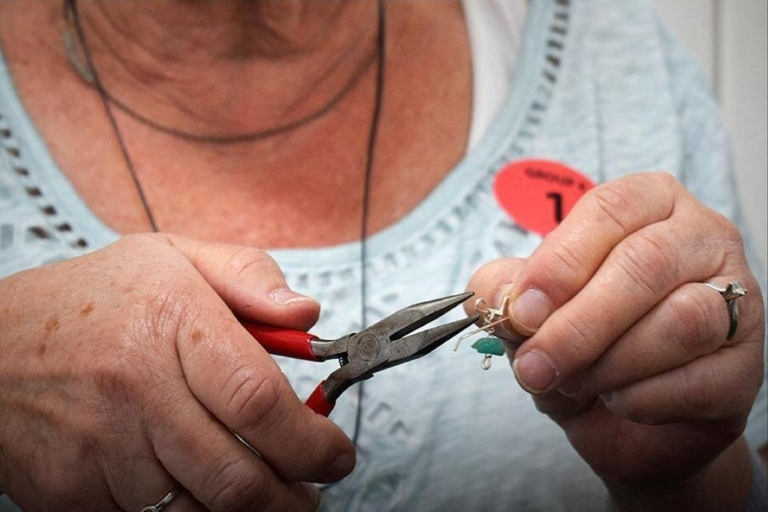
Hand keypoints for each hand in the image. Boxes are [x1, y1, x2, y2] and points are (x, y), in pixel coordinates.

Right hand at [0, 234, 354, 510]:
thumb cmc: (92, 300)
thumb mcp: (173, 256)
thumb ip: (249, 276)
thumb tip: (307, 316)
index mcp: (173, 324)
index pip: (259, 401)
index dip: (311, 441)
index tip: (335, 453)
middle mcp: (136, 390)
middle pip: (238, 475)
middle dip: (291, 495)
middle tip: (310, 487)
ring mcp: (100, 448)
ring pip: (201, 509)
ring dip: (247, 508)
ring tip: (264, 487)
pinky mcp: (72, 490)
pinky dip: (191, 511)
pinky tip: (199, 484)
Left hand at [467, 173, 763, 505]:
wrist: (620, 420)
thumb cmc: (580, 347)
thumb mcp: (531, 314)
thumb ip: (507, 292)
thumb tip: (494, 292)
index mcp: (648, 205)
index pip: (609, 210)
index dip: (559, 263)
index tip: (520, 310)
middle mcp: (702, 239)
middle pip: (645, 264)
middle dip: (577, 324)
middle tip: (534, 365)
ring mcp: (737, 300)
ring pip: (682, 320)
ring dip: (610, 363)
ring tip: (575, 382)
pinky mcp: (747, 365)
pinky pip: (699, 378)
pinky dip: (641, 399)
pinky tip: (619, 400)